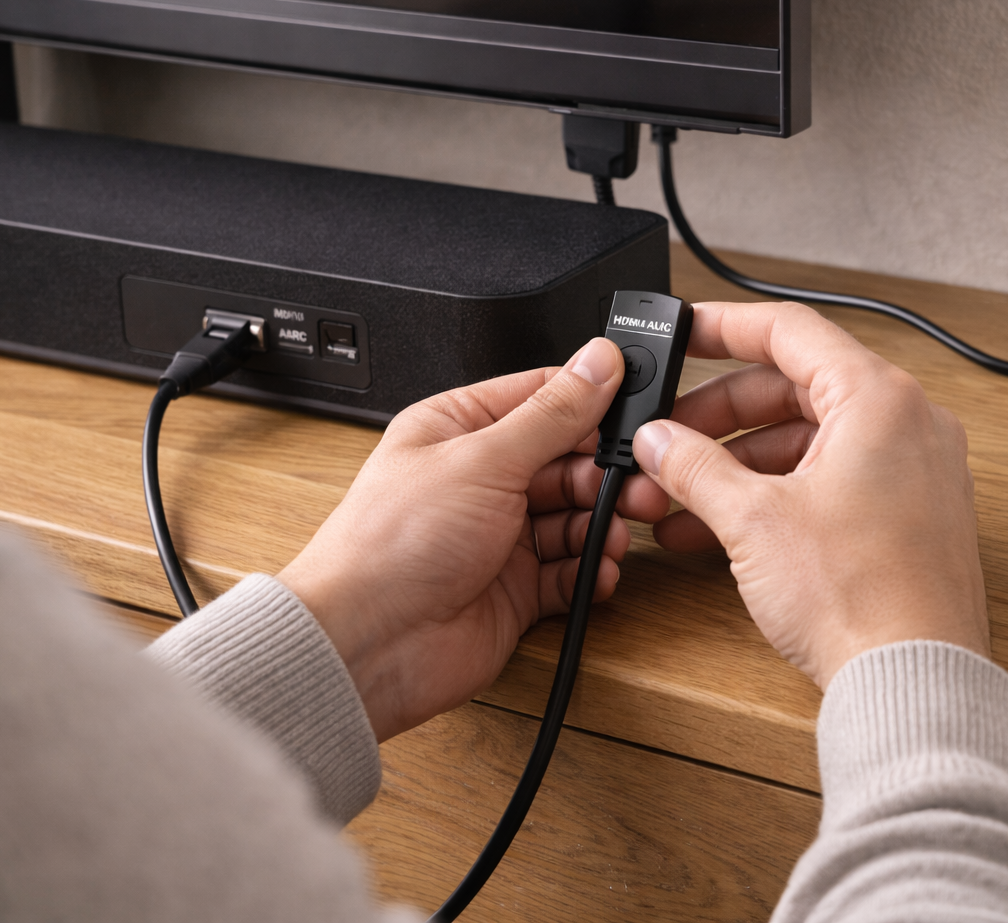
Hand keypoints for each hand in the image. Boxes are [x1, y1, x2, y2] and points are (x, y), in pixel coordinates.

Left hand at [277, 337, 668, 741]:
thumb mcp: (483, 458)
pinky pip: (570, 571)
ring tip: (614, 533)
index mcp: (459, 430)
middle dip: (605, 473)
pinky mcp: (515, 590)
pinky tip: (597, 569)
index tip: (635, 409)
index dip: (591, 403)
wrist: (369, 643)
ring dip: (602, 523)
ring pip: (575, 517)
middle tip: (638, 485)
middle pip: (567, 461)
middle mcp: (480, 480)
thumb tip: (598, 363)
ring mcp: (498, 536)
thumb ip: (552, 414)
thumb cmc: (392, 544)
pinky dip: (590, 569)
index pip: (541, 398)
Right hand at [633, 302, 987, 689]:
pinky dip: (776, 494)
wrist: (914, 683)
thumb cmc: (862, 599)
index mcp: (880, 400)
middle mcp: (909, 425)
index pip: (789, 331)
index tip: (684, 330)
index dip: (723, 327)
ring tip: (678, 499)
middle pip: (794, 389)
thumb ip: (694, 466)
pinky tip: (721, 527)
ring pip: (809, 441)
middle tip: (666, 440)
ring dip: (738, 465)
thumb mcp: (753, 520)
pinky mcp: (910, 518)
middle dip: (718, 417)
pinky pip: (832, 481)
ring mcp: (915, 473)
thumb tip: (659, 441)